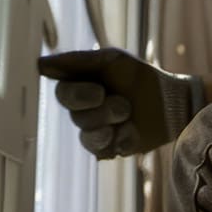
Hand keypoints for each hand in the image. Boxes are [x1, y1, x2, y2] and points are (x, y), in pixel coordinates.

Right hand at [38, 48, 203, 157]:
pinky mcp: (107, 150)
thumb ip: (78, 61)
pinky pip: (103, 151)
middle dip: (102, 109)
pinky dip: (122, 138)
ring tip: (129, 113)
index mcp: (79, 86)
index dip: (77, 95)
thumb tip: (40, 64)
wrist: (171, 102)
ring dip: (112, 123)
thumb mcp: (111, 60)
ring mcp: (94, 132)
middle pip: (75, 116)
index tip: (100, 91)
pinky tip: (133, 131)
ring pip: (87, 135)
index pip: (62, 93)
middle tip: (123, 102)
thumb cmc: (139, 76)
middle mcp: (82, 110)